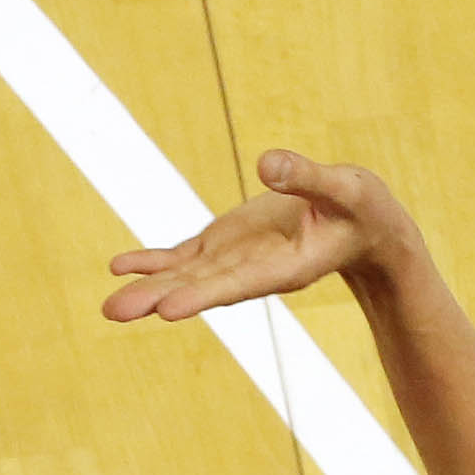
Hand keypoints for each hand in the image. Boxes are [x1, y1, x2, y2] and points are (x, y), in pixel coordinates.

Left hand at [102, 150, 413, 322]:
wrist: (364, 226)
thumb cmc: (363, 210)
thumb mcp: (346, 189)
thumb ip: (308, 178)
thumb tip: (265, 162)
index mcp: (287, 266)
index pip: (239, 283)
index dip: (203, 294)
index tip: (167, 309)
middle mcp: (254, 270)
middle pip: (201, 286)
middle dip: (157, 297)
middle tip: (115, 312)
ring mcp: (237, 258)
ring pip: (186, 275)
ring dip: (147, 287)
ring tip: (111, 303)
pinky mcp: (229, 244)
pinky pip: (186, 257)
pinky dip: (155, 262)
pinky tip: (122, 268)